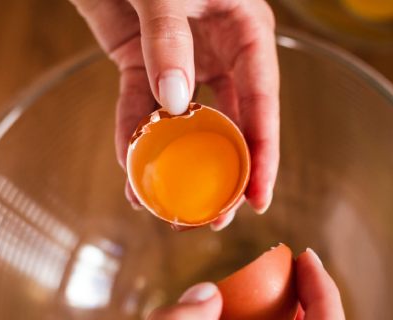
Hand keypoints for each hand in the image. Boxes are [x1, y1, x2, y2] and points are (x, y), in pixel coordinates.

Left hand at [71, 0, 280, 228]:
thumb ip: (169, 43)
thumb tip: (175, 104)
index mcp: (246, 30)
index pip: (262, 101)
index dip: (263, 154)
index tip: (259, 198)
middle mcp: (219, 49)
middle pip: (228, 123)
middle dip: (221, 174)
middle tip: (213, 217)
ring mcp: (180, 59)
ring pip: (184, 124)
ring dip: (173, 165)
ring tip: (165, 206)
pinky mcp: (140, 61)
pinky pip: (139, 108)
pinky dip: (133, 138)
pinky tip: (129, 170)